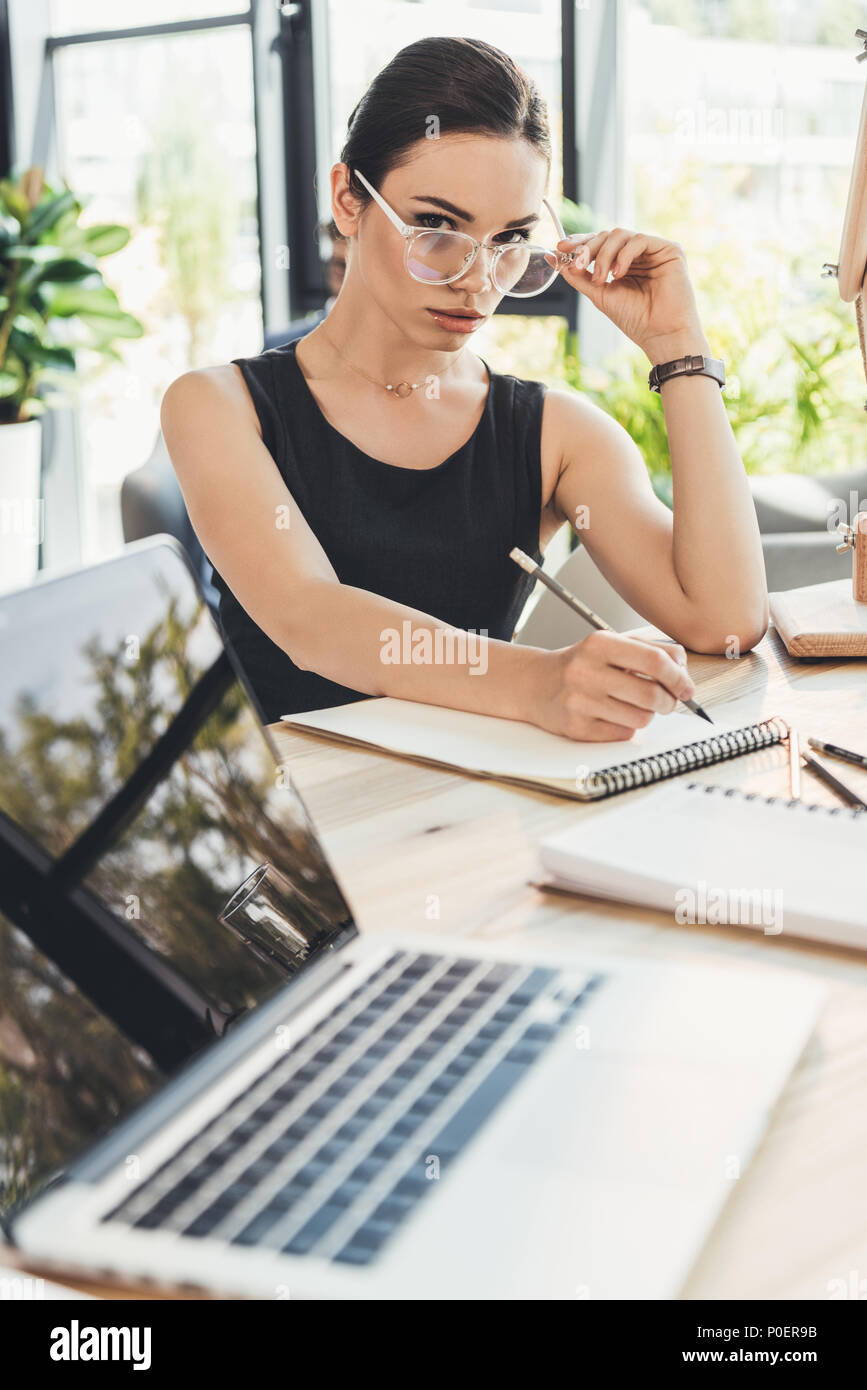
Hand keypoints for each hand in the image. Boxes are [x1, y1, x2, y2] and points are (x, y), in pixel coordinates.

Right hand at [528, 631, 695, 741]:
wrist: (536, 684)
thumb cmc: (581, 664)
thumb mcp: (611, 645)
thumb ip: (650, 650)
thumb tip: (683, 670)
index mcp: (599, 643)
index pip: (655, 660)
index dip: (678, 677)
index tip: (686, 687)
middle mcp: (586, 671)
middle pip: (652, 694)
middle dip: (668, 702)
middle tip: (668, 701)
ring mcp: (579, 701)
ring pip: (641, 718)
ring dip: (647, 715)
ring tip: (634, 706)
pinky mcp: (576, 728)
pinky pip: (623, 734)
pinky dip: (627, 728)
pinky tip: (614, 716)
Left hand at [548, 228, 705, 360]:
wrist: (660, 334)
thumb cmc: (634, 319)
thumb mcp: (598, 294)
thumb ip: (578, 275)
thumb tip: (553, 258)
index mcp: (623, 263)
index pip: (599, 243)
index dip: (579, 242)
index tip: (560, 248)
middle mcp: (638, 254)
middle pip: (607, 235)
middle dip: (589, 248)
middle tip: (579, 265)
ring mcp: (653, 251)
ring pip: (620, 235)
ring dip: (604, 254)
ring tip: (601, 278)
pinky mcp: (669, 250)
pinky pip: (639, 239)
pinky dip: (623, 255)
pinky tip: (618, 274)